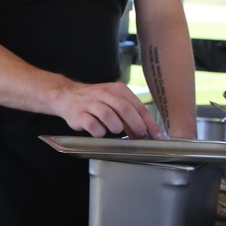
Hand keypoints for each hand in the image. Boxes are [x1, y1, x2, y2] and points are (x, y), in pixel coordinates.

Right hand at [49, 78, 163, 138]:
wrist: (67, 96)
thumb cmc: (95, 101)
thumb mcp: (114, 101)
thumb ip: (129, 114)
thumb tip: (146, 132)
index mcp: (118, 89)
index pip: (138, 106)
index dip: (149, 123)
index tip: (157, 136)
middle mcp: (105, 94)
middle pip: (126, 109)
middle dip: (136, 126)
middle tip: (140, 136)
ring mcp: (91, 103)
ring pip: (109, 116)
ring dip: (116, 127)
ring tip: (115, 130)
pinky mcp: (79, 114)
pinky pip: (93, 125)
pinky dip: (99, 132)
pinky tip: (100, 132)